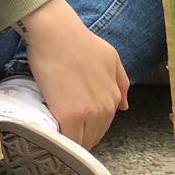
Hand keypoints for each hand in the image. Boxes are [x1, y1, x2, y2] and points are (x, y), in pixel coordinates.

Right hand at [17, 0, 128, 147]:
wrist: (56, 32)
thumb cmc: (78, 39)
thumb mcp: (111, 57)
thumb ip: (121, 82)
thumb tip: (124, 106)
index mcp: (114, 96)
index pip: (104, 124)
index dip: (89, 128)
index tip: (75, 127)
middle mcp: (105, 107)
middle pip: (94, 135)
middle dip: (80, 137)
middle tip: (62, 134)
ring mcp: (88, 112)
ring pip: (82, 140)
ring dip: (70, 142)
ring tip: (55, 139)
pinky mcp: (69, 115)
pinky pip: (68, 138)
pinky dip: (60, 141)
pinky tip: (51, 140)